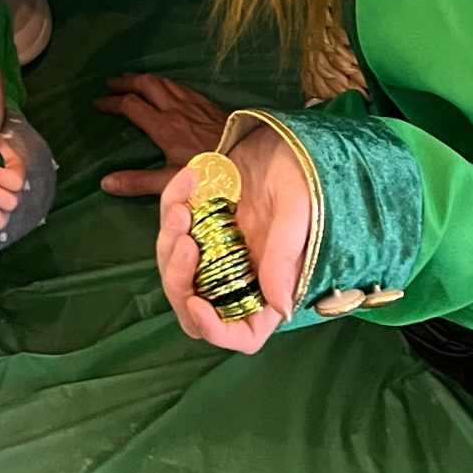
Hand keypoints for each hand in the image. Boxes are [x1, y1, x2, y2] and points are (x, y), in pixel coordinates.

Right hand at [96, 72, 229, 196]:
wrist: (247, 157)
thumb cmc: (208, 172)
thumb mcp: (170, 181)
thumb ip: (138, 181)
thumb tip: (105, 183)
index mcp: (163, 126)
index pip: (131, 106)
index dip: (112, 102)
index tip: (98, 103)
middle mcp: (175, 108)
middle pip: (146, 84)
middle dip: (126, 81)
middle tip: (111, 83)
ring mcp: (192, 103)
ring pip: (163, 81)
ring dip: (145, 78)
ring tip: (133, 79)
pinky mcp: (206, 103)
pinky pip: (179, 85)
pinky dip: (165, 82)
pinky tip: (165, 87)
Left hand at [155, 126, 310, 354]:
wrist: (285, 139)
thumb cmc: (303, 176)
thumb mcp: (298, 212)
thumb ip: (285, 257)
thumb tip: (279, 307)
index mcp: (268, 288)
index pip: (241, 333)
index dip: (216, 330)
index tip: (196, 302)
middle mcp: (238, 277)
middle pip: (194, 307)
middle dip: (179, 281)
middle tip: (184, 241)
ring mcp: (215, 252)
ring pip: (175, 270)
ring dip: (169, 242)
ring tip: (182, 206)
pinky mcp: (199, 223)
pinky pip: (173, 227)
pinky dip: (172, 204)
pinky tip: (188, 179)